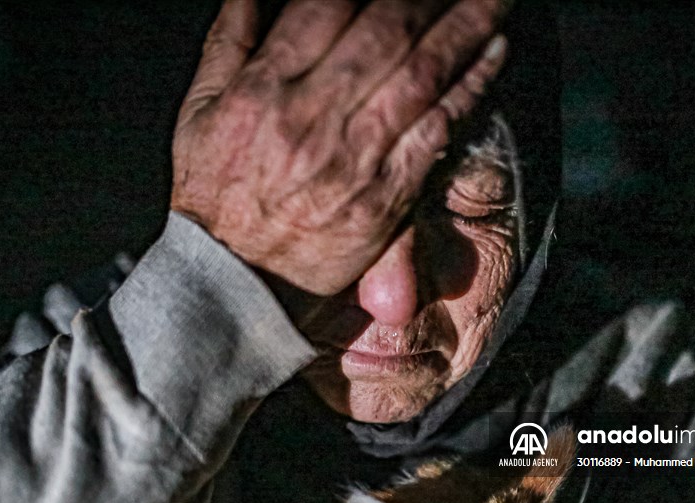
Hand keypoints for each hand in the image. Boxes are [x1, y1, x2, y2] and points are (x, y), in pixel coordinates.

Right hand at [170, 0, 509, 295]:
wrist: (233, 283)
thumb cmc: (214, 198)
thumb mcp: (199, 114)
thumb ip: (229, 42)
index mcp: (263, 90)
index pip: (324, 6)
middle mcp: (312, 117)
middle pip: (386, 30)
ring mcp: (353, 157)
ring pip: (421, 73)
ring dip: (467, 25)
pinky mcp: (386, 196)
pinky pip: (437, 131)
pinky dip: (471, 87)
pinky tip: (496, 51)